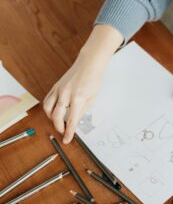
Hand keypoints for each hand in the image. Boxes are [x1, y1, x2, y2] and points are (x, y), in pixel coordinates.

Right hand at [43, 25, 122, 143]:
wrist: (89, 63)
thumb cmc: (94, 80)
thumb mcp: (93, 98)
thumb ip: (82, 110)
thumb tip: (74, 121)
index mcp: (78, 98)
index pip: (71, 120)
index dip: (69, 132)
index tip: (67, 140)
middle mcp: (66, 94)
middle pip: (56, 116)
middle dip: (59, 127)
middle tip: (63, 133)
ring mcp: (59, 89)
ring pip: (47, 108)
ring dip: (51, 118)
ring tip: (59, 123)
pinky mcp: (55, 86)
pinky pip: (47, 100)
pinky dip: (48, 109)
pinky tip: (54, 112)